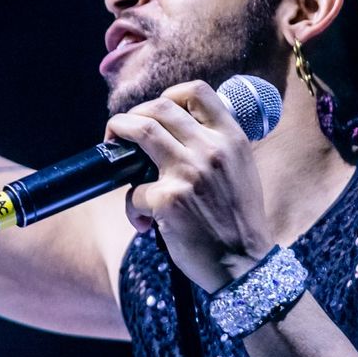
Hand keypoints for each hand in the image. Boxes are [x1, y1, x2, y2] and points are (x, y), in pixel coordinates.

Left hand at [105, 80, 272, 293]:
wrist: (245, 264)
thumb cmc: (238, 220)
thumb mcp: (240, 170)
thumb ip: (215, 146)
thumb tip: (174, 131)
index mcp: (231, 139)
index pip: (197, 92)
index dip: (169, 96)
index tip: (157, 112)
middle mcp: (211, 150)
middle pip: (159, 108)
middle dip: (132, 115)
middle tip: (122, 130)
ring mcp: (188, 173)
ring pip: (140, 131)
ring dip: (117, 133)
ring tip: (112, 145)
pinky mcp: (167, 200)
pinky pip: (132, 192)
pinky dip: (131, 207)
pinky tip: (141, 222)